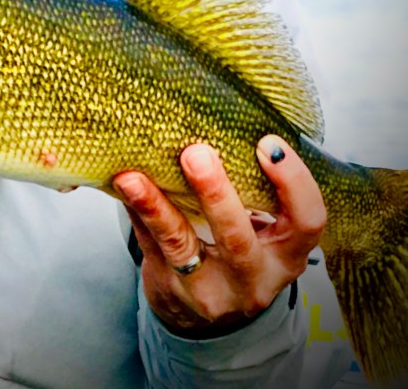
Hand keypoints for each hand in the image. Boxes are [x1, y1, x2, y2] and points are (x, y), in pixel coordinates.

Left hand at [113, 137, 325, 333]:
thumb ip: (251, 185)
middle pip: (238, 240)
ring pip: (182, 246)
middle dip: (217, 195)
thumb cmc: (236, 249)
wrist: (204, 316)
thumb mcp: (260, 228)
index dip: (294, 183)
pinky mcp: (170, 289)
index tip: (269, 144)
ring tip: (133, 177)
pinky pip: (150, 244)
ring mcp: (210, 289)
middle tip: (197, 153)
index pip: (308, 222)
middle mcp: (253, 278)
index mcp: (286, 254)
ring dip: (157, 207)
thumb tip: (218, 118)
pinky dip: (137, 211)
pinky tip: (124, 185)